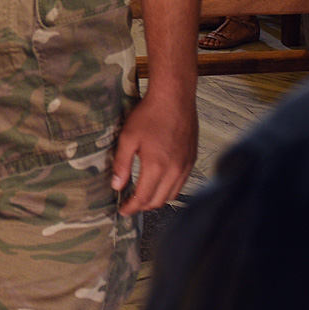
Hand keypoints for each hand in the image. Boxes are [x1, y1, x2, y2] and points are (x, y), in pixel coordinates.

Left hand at [110, 90, 197, 214]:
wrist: (174, 98)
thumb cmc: (149, 115)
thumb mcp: (127, 138)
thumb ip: (122, 164)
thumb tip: (117, 186)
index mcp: (157, 166)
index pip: (143, 198)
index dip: (131, 207)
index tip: (122, 210)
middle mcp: (175, 170)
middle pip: (158, 201)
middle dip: (142, 206)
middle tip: (130, 204)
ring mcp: (186, 166)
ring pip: (171, 195)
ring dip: (156, 199)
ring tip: (142, 196)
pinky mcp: (191, 159)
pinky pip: (181, 183)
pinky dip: (168, 189)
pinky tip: (158, 183)